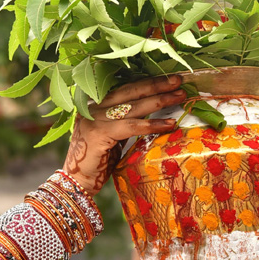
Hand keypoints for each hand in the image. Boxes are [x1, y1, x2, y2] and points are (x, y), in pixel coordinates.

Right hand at [63, 76, 185, 193]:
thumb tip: (154, 112)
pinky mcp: (100, 133)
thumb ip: (128, 121)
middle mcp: (95, 107)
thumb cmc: (99, 160)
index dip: (148, 83)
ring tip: (179, 97)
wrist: (78, 180)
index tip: (169, 79)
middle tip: (178, 80)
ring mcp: (96, 118)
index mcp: (98, 104)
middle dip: (156, 84)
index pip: (126, 89)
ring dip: (159, 100)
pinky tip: (169, 124)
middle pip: (131, 91)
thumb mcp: (115, 135)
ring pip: (133, 106)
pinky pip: (131, 126)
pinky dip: (152, 124)